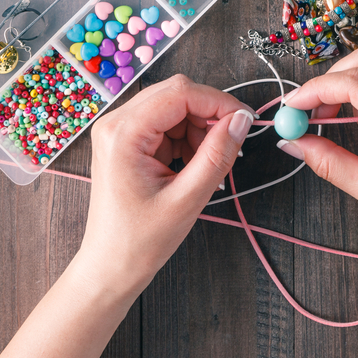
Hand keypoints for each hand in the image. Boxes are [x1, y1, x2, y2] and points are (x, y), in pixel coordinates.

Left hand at [78, 74, 254, 294]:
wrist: (111, 264)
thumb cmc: (141, 239)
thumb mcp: (188, 198)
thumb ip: (218, 155)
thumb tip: (242, 120)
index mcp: (123, 133)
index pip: (179, 94)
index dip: (218, 102)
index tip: (246, 121)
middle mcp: (116, 123)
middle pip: (175, 93)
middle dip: (209, 114)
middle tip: (232, 142)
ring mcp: (119, 130)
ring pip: (174, 107)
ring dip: (199, 128)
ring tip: (208, 164)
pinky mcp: (127, 140)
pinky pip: (166, 123)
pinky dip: (187, 137)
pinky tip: (193, 165)